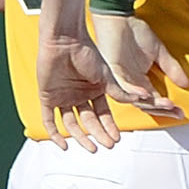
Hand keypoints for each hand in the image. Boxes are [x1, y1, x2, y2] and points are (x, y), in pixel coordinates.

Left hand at [37, 30, 121, 151]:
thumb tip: (142, 99)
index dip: (110, 127)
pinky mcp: (47, 97)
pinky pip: (49, 119)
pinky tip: (63, 144)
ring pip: (72, 123)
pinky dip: (54, 133)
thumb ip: (120, 92)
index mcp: (95, 90)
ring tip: (91, 147)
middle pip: (89, 121)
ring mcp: (63, 97)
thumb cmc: (86, 52)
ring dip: (81, 136)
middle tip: (107, 145)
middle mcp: (79, 95)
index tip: (116, 138)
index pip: (103, 114)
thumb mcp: (106, 76)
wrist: (64, 42)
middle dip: (99, 134)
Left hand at [95, 12, 188, 113]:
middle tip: (176, 111)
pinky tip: (145, 94)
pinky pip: (120, 86)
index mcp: (140, 80)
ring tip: (166, 104)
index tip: (181, 111)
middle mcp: (129, 83)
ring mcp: (119, 78)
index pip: (154, 99)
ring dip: (149, 103)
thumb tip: (186, 83)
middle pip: (145, 104)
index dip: (168, 107)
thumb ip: (171, 68)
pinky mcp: (111, 70)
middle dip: (162, 109)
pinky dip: (133, 92)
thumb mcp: (160, 52)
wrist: (118, 18)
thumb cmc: (134, 32)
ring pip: (133, 98)